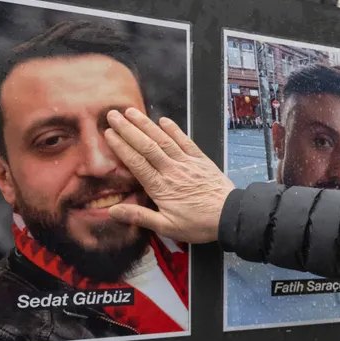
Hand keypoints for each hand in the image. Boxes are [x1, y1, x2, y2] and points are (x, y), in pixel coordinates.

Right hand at [104, 108, 234, 244]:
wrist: (230, 217)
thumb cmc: (199, 224)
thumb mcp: (167, 227)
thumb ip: (140, 217)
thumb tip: (114, 212)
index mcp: (161, 187)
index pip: (136, 162)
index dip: (121, 146)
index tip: (108, 133)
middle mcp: (172, 171)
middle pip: (146, 146)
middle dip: (128, 129)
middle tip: (113, 114)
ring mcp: (187, 163)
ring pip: (163, 140)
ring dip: (146, 124)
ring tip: (131, 112)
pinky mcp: (201, 160)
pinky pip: (185, 141)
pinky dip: (174, 130)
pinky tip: (164, 120)